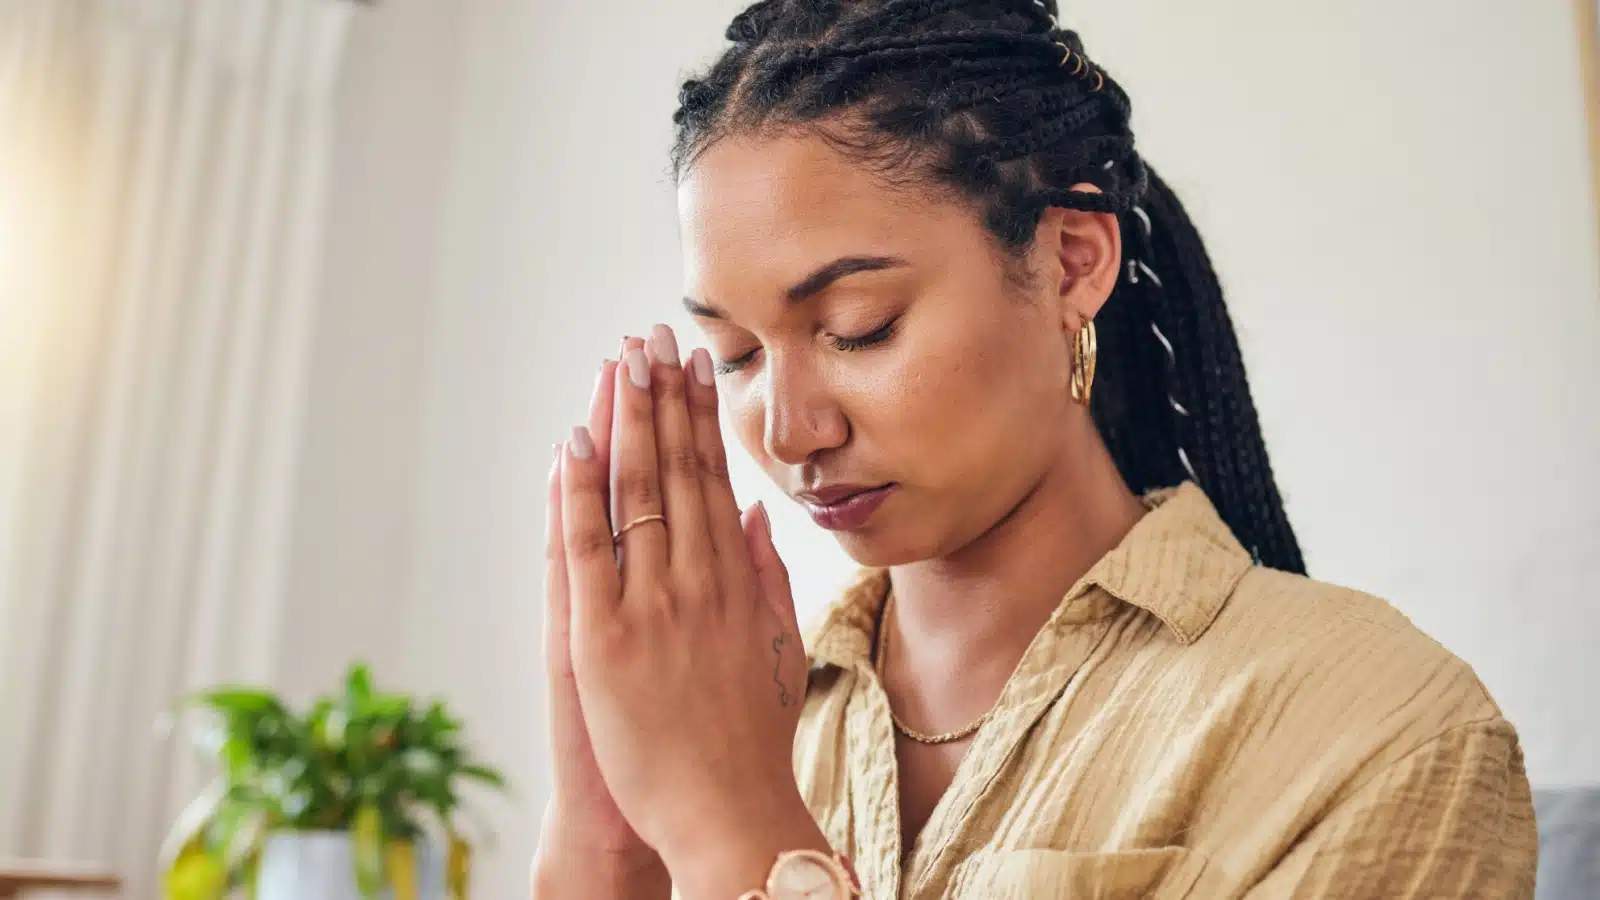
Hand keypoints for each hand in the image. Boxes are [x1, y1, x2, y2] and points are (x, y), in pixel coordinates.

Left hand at [556, 325, 823, 895]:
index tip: (694, 366)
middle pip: (678, 470)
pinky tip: (575, 444)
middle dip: (663, 398)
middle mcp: (697, 582)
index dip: (701, 417)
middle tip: (653, 337)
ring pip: (637, 494)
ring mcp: (650, 607)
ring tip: (619, 363)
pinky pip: (587, 551)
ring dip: (626, 422)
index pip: (714, 479)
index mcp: (736, 583)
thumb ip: (768, 578)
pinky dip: (579, 494)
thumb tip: (754, 514)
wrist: (728, 814)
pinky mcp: (602, 640)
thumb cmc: (751, 743)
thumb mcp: (779, 651)